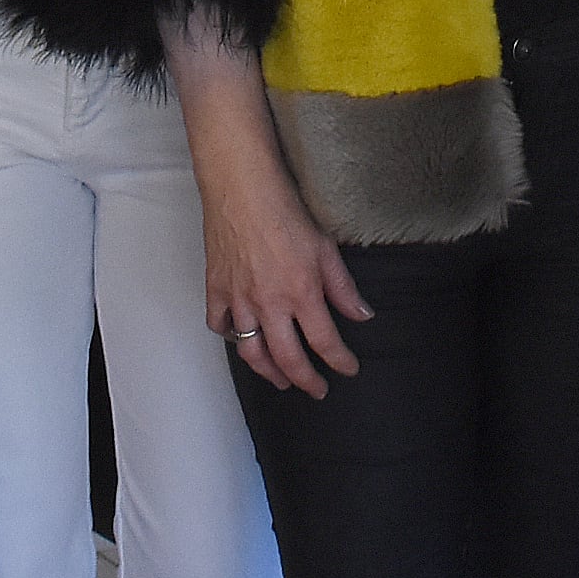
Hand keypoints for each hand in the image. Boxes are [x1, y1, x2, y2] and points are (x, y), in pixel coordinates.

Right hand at [164, 20, 373, 398]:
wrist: (242, 187)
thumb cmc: (286, 210)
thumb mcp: (325, 247)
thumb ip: (343, 288)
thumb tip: (363, 316)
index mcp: (301, 293)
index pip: (325, 342)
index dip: (339, 362)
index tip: (348, 370)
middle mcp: (269, 304)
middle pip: (287, 359)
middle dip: (305, 381)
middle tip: (316, 391)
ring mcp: (238, 300)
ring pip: (251, 352)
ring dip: (268, 372)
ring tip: (281, 381)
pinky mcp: (215, 289)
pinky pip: (219, 326)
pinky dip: (230, 337)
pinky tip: (242, 340)